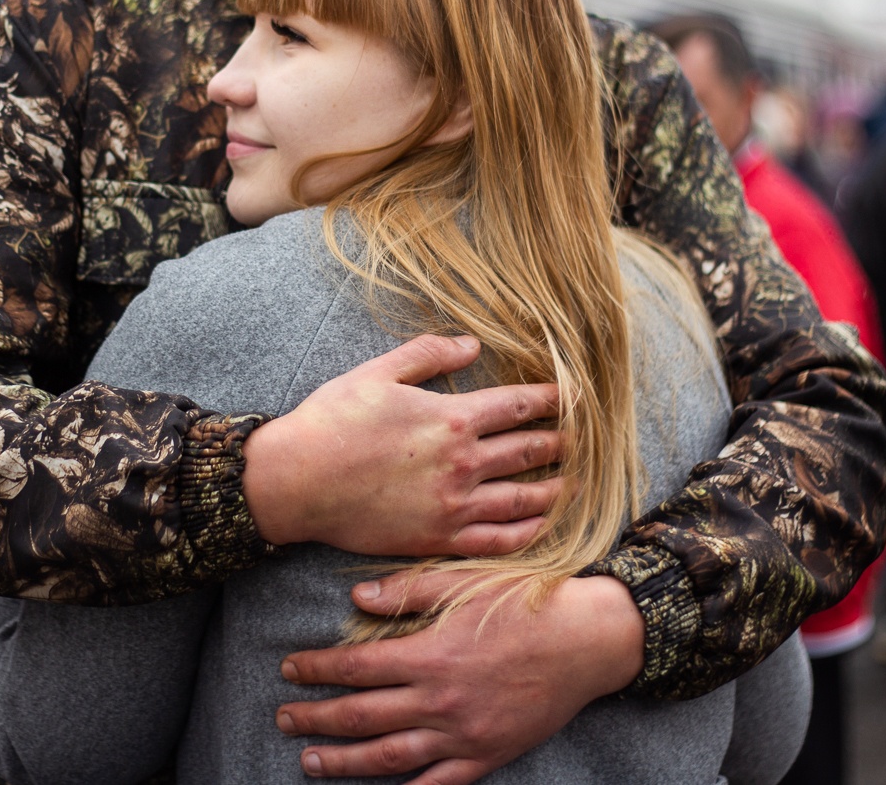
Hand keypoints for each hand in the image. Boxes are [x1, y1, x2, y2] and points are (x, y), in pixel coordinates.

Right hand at [242, 334, 563, 556]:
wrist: (296, 483)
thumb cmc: (332, 421)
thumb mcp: (378, 372)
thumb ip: (429, 355)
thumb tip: (472, 344)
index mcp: (451, 418)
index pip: (519, 405)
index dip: (553, 399)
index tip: (576, 395)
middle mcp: (462, 464)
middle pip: (530, 451)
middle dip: (563, 442)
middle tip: (588, 438)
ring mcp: (453, 507)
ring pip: (524, 500)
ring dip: (556, 489)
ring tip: (577, 482)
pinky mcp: (438, 540)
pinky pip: (497, 542)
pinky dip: (527, 534)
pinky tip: (542, 527)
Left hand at [274, 571, 645, 782]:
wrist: (588, 640)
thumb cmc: (525, 603)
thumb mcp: (464, 584)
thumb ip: (406, 592)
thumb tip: (355, 598)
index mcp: (431, 655)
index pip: (355, 668)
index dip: (316, 669)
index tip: (289, 668)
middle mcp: (441, 701)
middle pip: (362, 716)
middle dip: (316, 719)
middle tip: (284, 718)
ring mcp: (464, 735)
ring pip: (390, 757)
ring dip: (345, 762)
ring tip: (311, 762)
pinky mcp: (488, 755)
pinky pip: (441, 784)